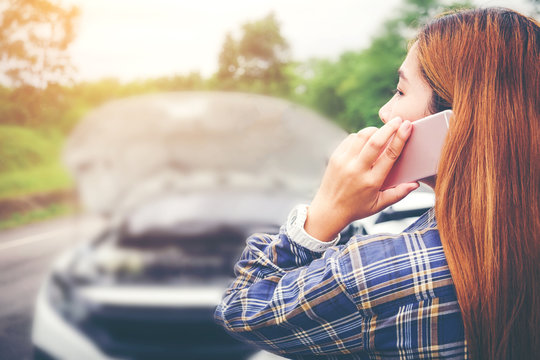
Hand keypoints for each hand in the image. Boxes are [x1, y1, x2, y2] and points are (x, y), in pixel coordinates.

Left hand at [305, 117, 418, 241]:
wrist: (328, 210)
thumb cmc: (356, 208)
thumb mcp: (379, 205)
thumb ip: (398, 194)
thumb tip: (415, 184)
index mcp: (371, 181)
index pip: (389, 155)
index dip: (400, 138)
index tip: (407, 126)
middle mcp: (357, 169)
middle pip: (375, 141)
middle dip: (389, 127)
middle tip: (399, 120)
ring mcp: (344, 162)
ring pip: (361, 136)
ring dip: (374, 130)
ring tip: (383, 131)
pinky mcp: (335, 157)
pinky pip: (350, 139)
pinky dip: (361, 136)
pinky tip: (367, 140)